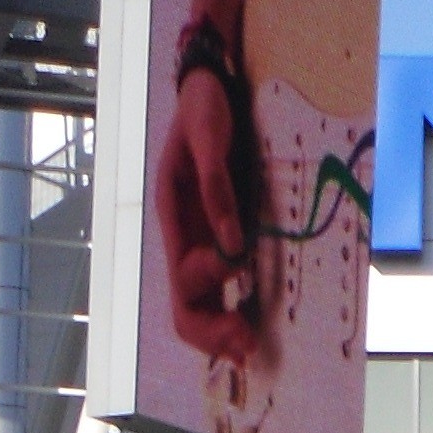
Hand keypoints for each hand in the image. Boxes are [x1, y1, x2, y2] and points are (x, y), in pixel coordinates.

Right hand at [158, 0, 256, 367]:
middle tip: (249, 351)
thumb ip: (217, 188)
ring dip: (225, 326)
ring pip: (204, 300)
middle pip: (188, 305)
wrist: (212, 81)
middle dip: (214, 333)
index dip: (210, 310)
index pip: (182, 284)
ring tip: (252, 344)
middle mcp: (186, 236)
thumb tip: (232, 247)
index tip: (243, 313)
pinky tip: (258, 315)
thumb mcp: (210, 138)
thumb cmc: (205, 104)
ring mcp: (203, 237)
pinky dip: (238, 303)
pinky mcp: (222, 231)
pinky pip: (225, 280)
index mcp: (174, 217)